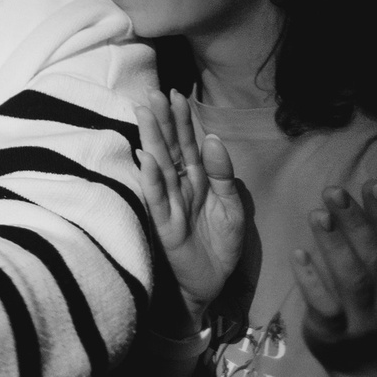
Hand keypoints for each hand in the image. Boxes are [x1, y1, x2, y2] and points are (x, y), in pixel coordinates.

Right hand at [136, 92, 246, 320]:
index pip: (188, 144)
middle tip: (153, 93)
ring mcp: (170, 204)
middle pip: (171, 149)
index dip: (182, 120)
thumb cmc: (220, 244)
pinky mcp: (165, 224)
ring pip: (160, 167)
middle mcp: (180, 186)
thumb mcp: (232, 208)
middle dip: (162, 121)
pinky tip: (146, 159)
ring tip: (144, 114)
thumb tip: (213, 139)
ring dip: (152, 140)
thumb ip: (223, 175)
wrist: (212, 284)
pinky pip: (157, 199)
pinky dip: (151, 179)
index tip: (176, 93)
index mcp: (198, 180)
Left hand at [292, 180, 376, 371]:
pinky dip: (312, 280)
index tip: (375, 184)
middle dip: (356, 223)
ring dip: (334, 245)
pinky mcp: (333, 333)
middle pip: (376, 258)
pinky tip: (298, 254)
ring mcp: (362, 319)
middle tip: (334, 191)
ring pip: (352, 280)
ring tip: (317, 214)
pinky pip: (324, 307)